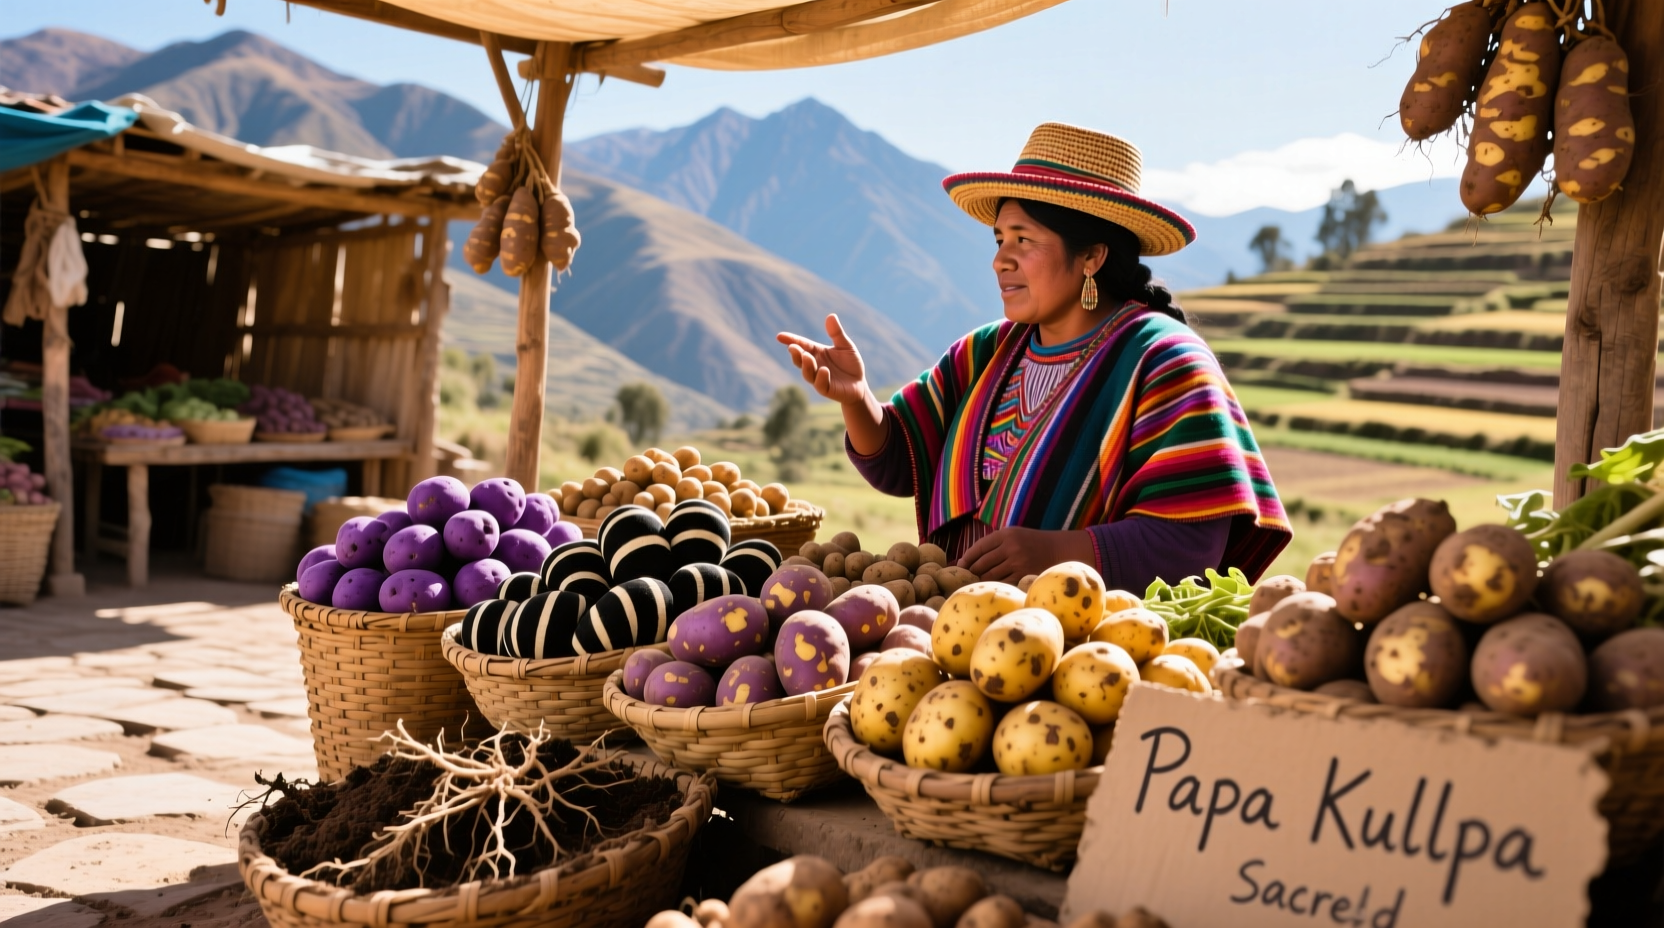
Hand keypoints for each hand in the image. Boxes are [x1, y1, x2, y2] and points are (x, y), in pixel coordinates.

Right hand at [776, 314, 869, 406]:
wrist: (859, 384)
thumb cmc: (850, 364)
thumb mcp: (846, 346)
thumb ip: (837, 333)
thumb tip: (831, 315)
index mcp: (817, 352)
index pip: (802, 344)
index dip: (791, 340)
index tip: (779, 336)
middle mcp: (815, 365)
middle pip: (800, 359)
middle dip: (796, 353)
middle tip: (793, 347)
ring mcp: (818, 378)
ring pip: (807, 373)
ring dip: (806, 365)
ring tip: (807, 356)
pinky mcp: (826, 389)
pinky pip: (820, 384)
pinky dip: (820, 377)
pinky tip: (824, 370)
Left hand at [959, 528, 1095, 582]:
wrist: (1060, 550)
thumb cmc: (1032, 543)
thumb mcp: (1014, 534)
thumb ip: (994, 543)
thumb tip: (967, 559)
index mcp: (1006, 534)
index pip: (979, 547)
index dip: (967, 558)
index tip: (960, 565)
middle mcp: (1011, 547)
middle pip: (982, 563)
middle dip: (972, 572)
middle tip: (966, 578)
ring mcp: (1017, 562)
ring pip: (990, 575)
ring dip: (982, 581)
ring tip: (977, 584)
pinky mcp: (1024, 575)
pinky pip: (1003, 583)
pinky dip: (995, 586)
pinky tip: (992, 589)